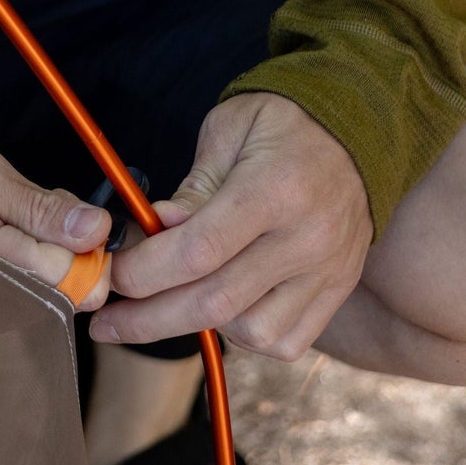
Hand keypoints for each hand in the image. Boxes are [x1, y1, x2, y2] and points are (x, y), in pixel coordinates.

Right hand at [0, 118, 112, 308]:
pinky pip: (28, 276)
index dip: (89, 247)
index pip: (68, 280)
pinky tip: (18, 220)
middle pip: (64, 290)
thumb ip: (39, 208)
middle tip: (49, 204)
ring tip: (24, 207)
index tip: (79, 212)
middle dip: (73, 247)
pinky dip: (37, 246)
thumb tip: (97, 230)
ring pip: (50, 282)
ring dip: (54, 243)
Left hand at [91, 92, 372, 359]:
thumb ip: (193, 187)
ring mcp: (328, 271)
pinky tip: (223, 306)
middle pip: (216, 301)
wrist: (357, 130)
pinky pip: (284, 341)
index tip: (111, 276)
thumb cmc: (282, 123)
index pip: (199, 251)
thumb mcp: (229, 129)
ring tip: (175, 298)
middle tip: (108, 323)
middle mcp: (307, 238)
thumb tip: (154, 231)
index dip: (145, 272)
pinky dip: (244, 335)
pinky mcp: (338, 290)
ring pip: (250, 331)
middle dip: (149, 319)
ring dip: (199, 324)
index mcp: (276, 189)